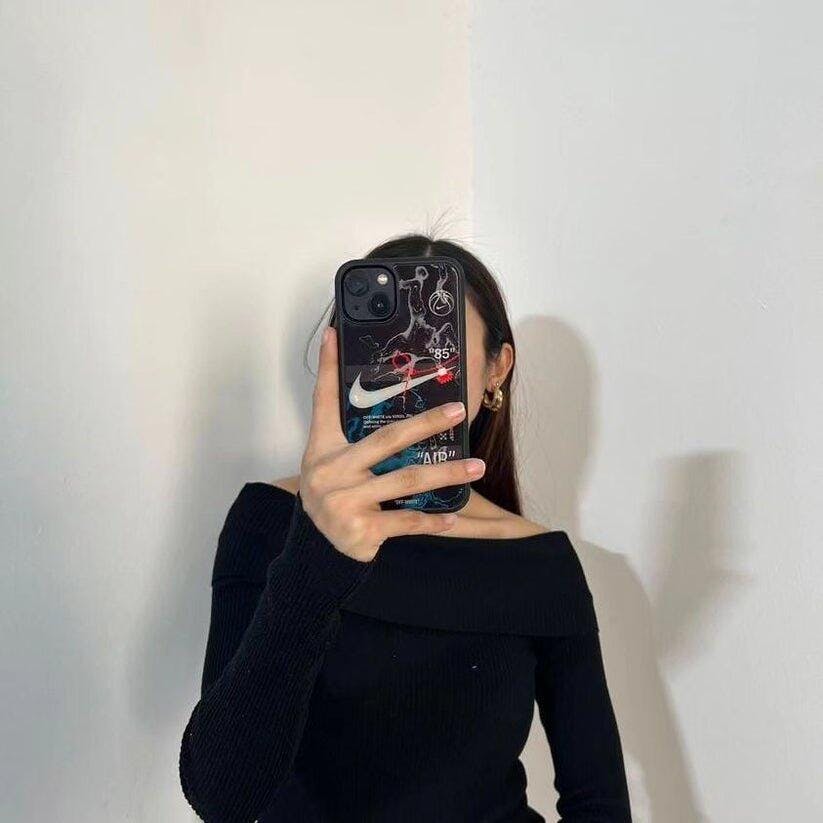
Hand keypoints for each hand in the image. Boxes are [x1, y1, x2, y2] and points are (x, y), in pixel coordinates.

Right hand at [298, 326, 485, 561]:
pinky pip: (406, 521)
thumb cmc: (333, 494)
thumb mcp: (330, 461)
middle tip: (459, 411)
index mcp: (324, 448)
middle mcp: (332, 471)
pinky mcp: (362, 530)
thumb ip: (349, 433)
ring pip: (406, 481)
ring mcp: (345, 502)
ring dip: (446, 473)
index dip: (328, 367)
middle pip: (387, 440)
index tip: (334, 333)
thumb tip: (374, 396)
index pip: (323, 400)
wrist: (315, 547)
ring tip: (476, 467)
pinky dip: (431, 520)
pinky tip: (454, 515)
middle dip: (426, 423)